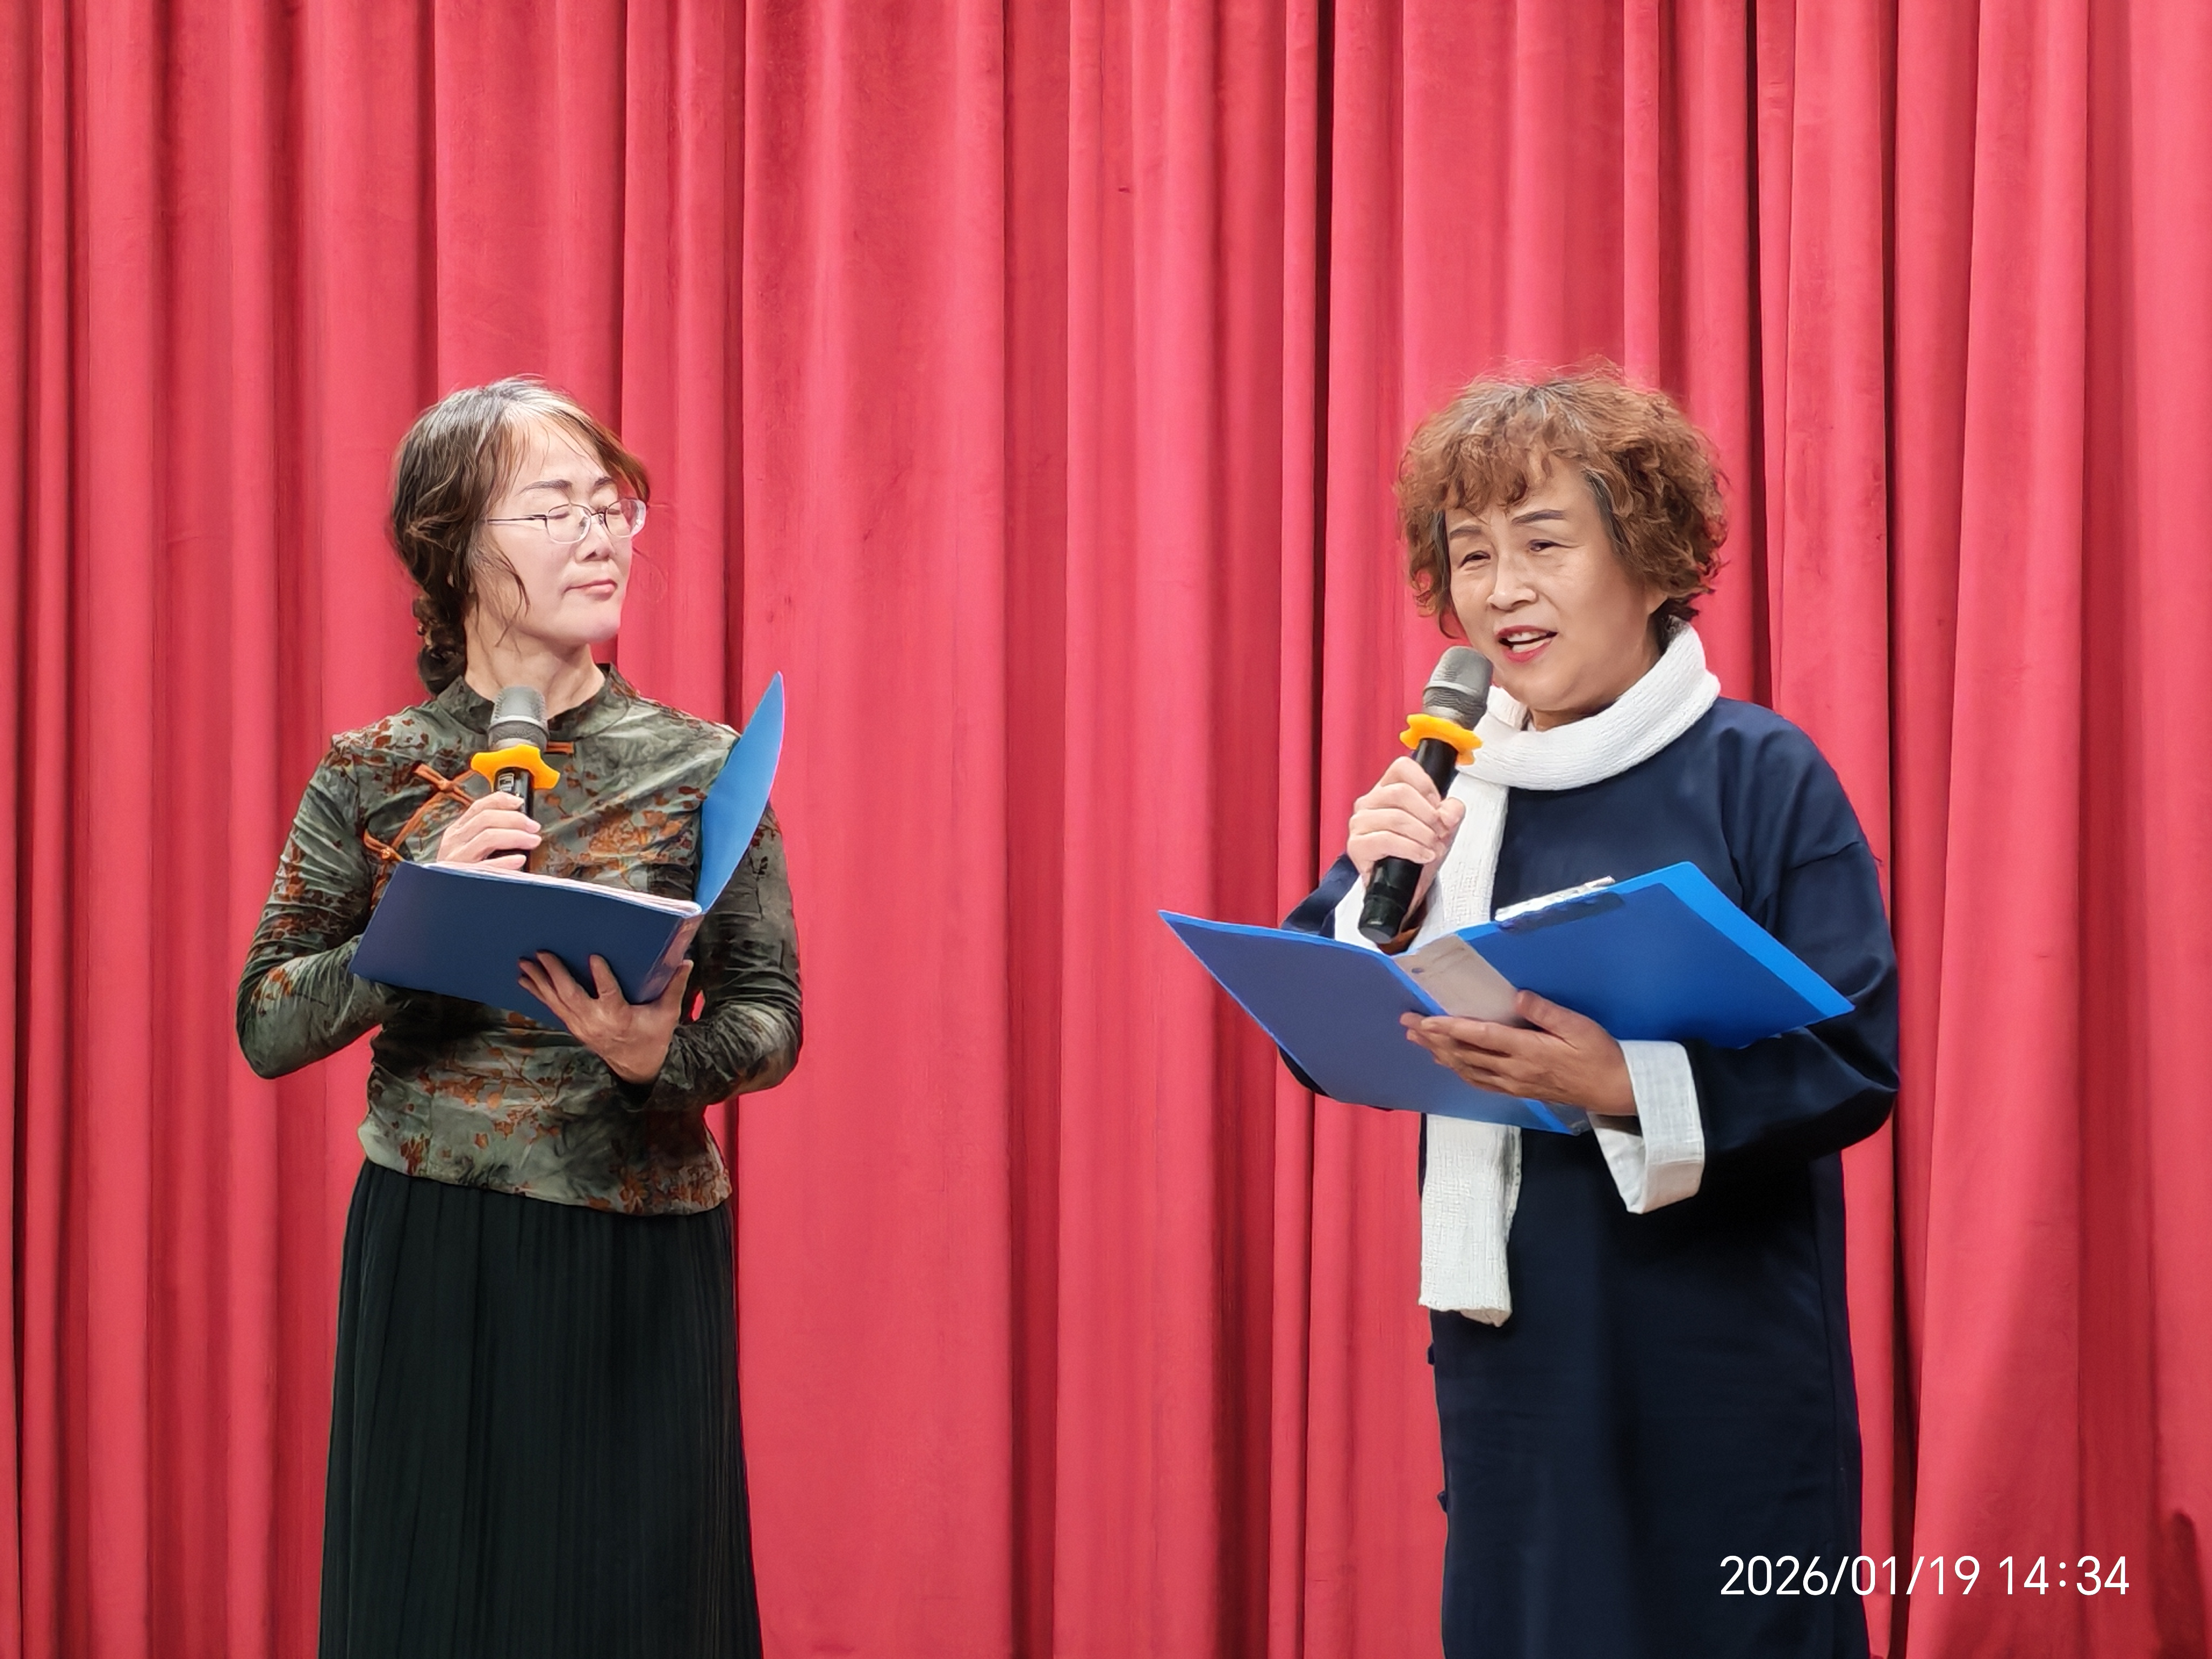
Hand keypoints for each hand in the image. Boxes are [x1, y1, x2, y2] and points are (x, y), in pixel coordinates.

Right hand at [437, 787, 541, 869]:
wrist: (445, 901)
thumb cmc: (461, 873)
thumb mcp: (467, 848)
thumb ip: (485, 833)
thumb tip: (517, 821)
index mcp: (457, 831)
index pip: (479, 807)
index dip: (501, 801)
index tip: (520, 802)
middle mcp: (455, 842)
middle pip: (486, 819)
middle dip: (515, 819)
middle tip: (533, 827)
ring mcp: (458, 858)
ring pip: (489, 837)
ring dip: (516, 836)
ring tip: (532, 841)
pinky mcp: (464, 876)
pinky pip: (486, 866)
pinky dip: (505, 861)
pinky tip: (519, 860)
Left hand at [518, 953, 694, 1086]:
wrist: (637, 1065)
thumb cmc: (653, 1036)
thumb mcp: (667, 1014)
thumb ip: (675, 987)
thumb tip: (686, 961)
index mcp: (619, 1017)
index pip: (609, 995)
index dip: (601, 977)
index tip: (594, 956)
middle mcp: (595, 1021)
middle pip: (571, 996)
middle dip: (555, 974)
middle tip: (542, 953)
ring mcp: (581, 1026)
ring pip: (556, 1002)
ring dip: (539, 982)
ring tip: (523, 964)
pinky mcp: (574, 1027)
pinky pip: (553, 1008)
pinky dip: (539, 994)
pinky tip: (526, 981)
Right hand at [1347, 755, 1467, 911]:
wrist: (1407, 888)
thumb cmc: (1418, 853)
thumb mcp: (1443, 828)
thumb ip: (1452, 811)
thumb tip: (1450, 810)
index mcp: (1387, 790)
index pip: (1402, 767)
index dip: (1425, 784)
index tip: (1437, 805)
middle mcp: (1369, 803)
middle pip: (1401, 792)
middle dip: (1428, 815)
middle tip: (1439, 831)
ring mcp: (1360, 824)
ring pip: (1396, 817)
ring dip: (1423, 835)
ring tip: (1432, 848)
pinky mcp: (1357, 846)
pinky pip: (1386, 840)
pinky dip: (1411, 848)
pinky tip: (1422, 855)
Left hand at [1401, 990, 1635, 1116]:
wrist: (1614, 1090)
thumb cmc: (1599, 1054)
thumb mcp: (1579, 1027)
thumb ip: (1547, 1012)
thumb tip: (1518, 996)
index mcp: (1527, 1050)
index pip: (1480, 1037)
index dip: (1449, 1029)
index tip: (1424, 1020)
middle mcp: (1514, 1070)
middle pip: (1465, 1054)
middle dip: (1433, 1039)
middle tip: (1406, 1024)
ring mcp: (1514, 1083)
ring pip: (1468, 1069)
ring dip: (1440, 1054)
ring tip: (1417, 1042)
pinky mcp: (1519, 1091)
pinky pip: (1481, 1082)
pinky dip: (1460, 1071)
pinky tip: (1449, 1064)